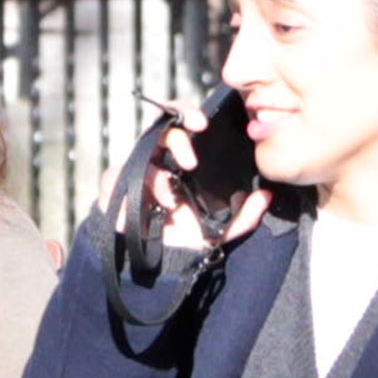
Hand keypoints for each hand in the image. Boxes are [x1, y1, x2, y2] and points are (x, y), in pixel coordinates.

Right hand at [113, 98, 273, 250]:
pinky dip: (133, 194)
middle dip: (176, 139)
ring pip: (140, 156)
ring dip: (156, 176)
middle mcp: (157, 160)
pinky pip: (116, 179)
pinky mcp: (114, 188)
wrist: (158, 262)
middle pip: (160, 131)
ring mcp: (134, 172)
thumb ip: (244, 217)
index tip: (203, 123)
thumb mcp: (221, 230)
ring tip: (170, 198)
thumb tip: (264, 197)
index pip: (182, 124)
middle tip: (190, 161)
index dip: (188, 114)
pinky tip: (152, 209)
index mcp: (180, 159)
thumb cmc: (187, 238)